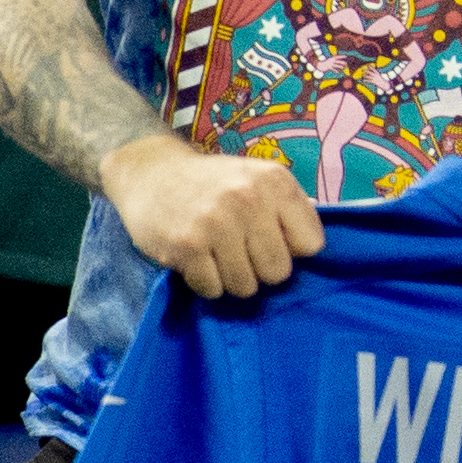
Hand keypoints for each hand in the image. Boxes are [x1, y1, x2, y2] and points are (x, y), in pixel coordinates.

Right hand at [101, 128, 322, 297]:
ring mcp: (215, 224)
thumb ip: (287, 209)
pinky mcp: (186, 246)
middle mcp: (247, 199)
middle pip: (278, 272)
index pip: (311, 245)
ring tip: (216, 256)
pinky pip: (212, 289)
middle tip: (239, 253)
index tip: (269, 239)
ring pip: (245, 287)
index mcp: (273, 181)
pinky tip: (196, 261)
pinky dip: (205, 282)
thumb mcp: (256, 179)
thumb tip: (310, 251)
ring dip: (230, 279)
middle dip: (260, 270)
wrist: (150, 173)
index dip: (290, 249)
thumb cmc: (211, 183)